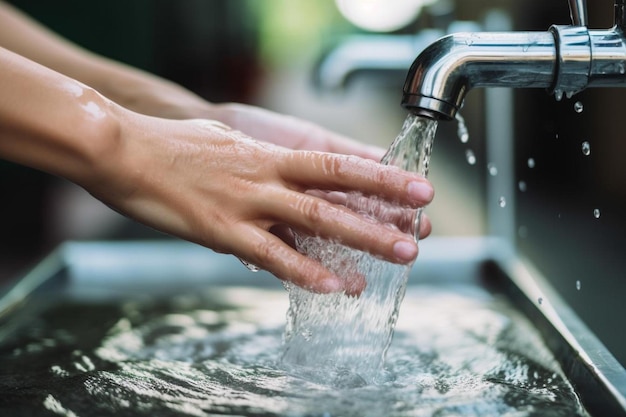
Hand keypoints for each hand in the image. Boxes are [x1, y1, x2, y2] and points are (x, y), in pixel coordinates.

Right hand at [86, 111, 433, 293]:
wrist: (122, 149)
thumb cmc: (171, 146)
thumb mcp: (225, 145)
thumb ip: (257, 163)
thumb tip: (278, 178)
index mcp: (267, 154)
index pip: (335, 164)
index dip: (379, 174)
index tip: (414, 186)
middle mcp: (265, 175)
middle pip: (337, 192)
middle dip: (384, 208)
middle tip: (424, 225)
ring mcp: (246, 203)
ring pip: (315, 222)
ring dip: (361, 239)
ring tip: (400, 255)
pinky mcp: (221, 230)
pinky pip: (271, 254)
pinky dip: (305, 271)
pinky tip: (336, 287)